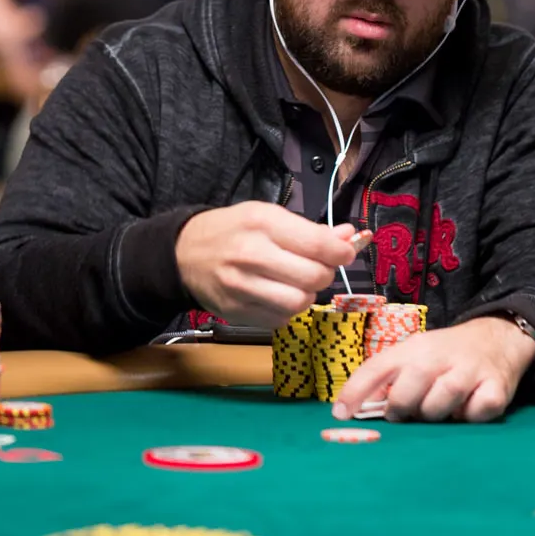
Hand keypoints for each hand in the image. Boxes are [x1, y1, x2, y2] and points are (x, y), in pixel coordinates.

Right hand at [176, 202, 371, 328]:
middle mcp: (251, 256)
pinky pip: (281, 320)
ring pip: (300, 303)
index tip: (346, 252)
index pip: (318, 245)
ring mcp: (242, 288)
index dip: (342, 252)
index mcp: (262, 224)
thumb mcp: (268, 215)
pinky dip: (288, 310)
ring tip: (297, 282)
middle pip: (314, 278)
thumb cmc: (233, 230)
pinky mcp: (237, 313)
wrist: (184, 254)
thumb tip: (351, 238)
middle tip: (319, 266)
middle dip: (326, 273)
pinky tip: (278, 294)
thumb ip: (309, 230)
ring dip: (307, 294)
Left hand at [332, 316, 534, 423]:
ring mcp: (470, 371)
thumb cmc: (447, 354)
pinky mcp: (496, 388)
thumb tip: (356, 409)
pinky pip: (476, 412)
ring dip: (435, 414)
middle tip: (404, 415)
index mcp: (414, 347)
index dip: (355, 390)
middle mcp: (440, 355)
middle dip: (401, 408)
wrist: (498, 337)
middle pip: (409, 388)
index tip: (340, 414)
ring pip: (441, 401)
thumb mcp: (416, 355)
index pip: (377, 367)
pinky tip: (467, 409)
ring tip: (438, 411)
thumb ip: (391, 378)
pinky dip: (469, 417)